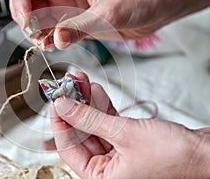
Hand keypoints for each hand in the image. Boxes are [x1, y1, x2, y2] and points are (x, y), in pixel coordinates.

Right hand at [9, 0, 209, 49]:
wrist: (158, 7)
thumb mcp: (111, 11)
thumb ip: (82, 26)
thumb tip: (57, 38)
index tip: (26, 20)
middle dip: (26, 16)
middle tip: (34, 34)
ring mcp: (67, 1)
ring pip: (37, 13)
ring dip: (36, 30)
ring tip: (44, 42)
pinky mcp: (73, 17)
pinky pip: (51, 27)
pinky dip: (47, 37)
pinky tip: (53, 44)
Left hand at [50, 72, 209, 177]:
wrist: (204, 152)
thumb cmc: (173, 155)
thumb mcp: (123, 133)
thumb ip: (89, 119)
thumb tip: (63, 106)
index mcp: (101, 178)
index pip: (68, 147)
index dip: (59, 121)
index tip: (55, 99)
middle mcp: (106, 169)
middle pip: (80, 133)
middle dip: (74, 106)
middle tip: (68, 85)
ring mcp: (116, 154)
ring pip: (93, 125)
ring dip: (87, 103)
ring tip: (80, 81)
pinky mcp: (127, 141)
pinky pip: (107, 123)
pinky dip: (102, 106)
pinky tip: (95, 91)